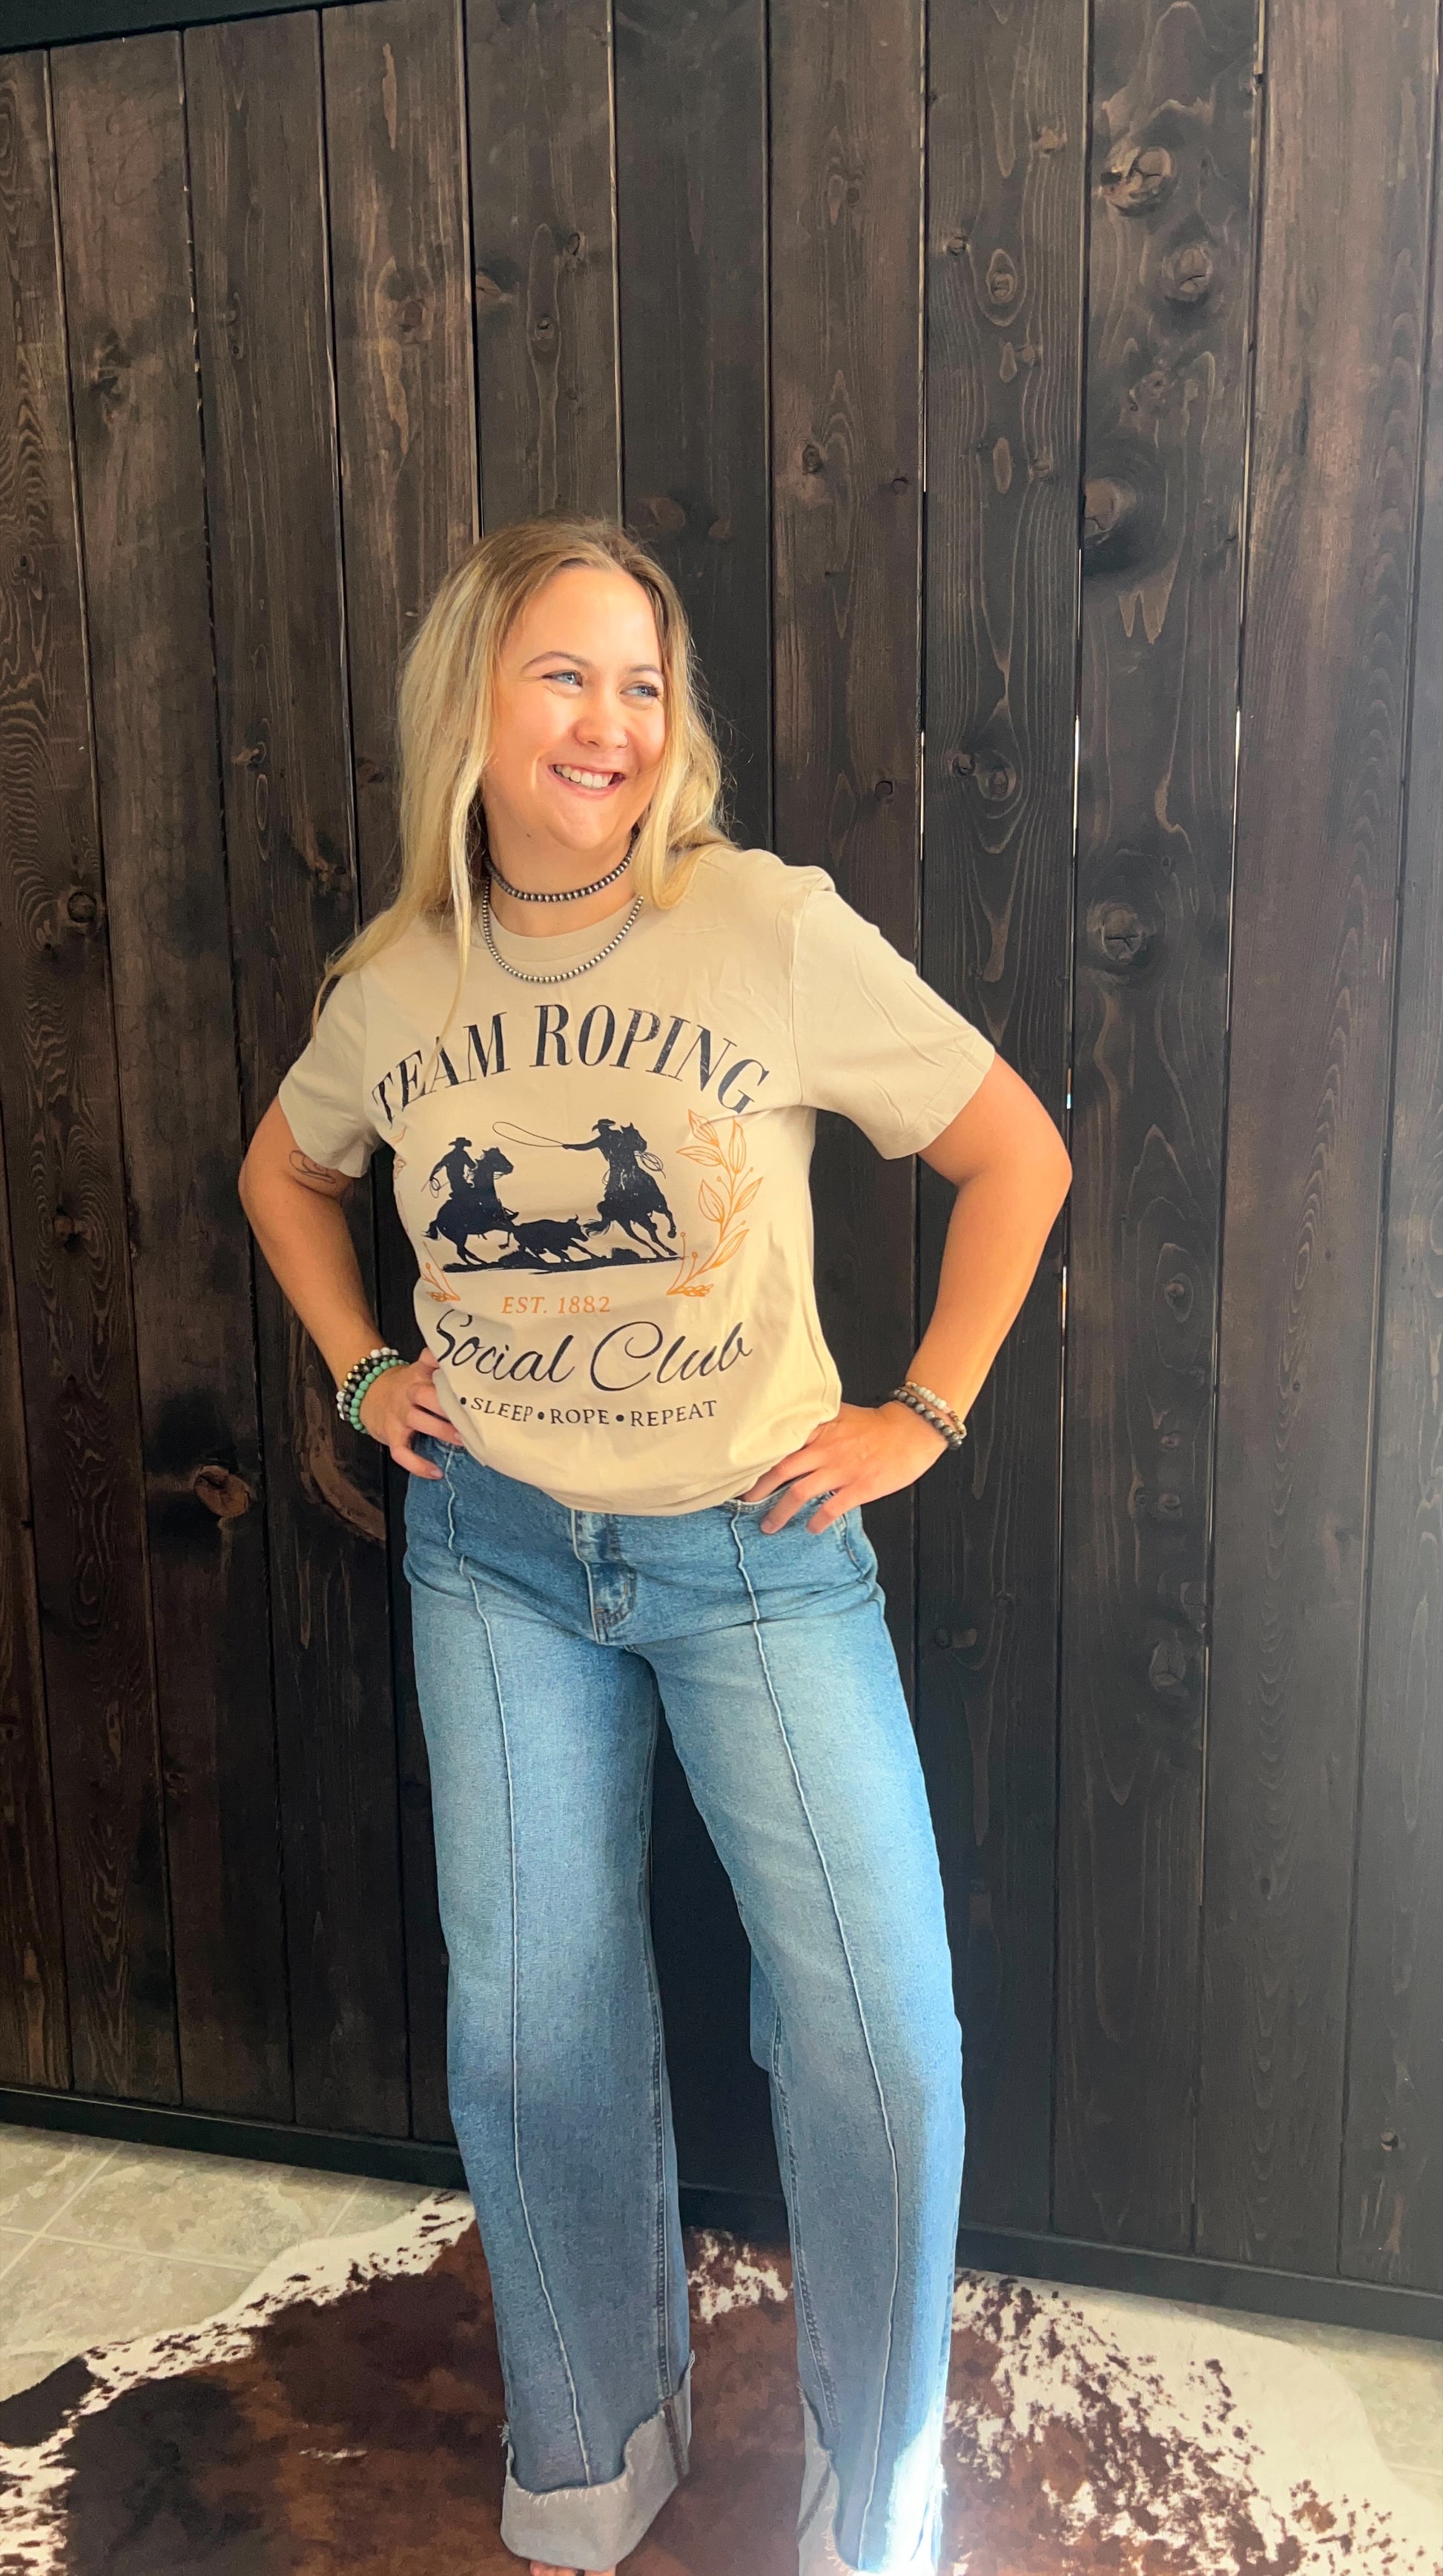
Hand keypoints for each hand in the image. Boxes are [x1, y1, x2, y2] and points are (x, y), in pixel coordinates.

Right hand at [356, 1348, 465, 1477]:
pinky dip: (418, 1464)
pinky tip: (436, 1472)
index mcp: (418, 1374)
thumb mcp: (419, 1371)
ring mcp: (398, 1414)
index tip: (458, 1367)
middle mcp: (408, 1392)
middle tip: (473, 1415)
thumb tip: (476, 1373)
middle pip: (425, 1394)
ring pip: (417, 1421)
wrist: (367, 1394)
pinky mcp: (391, 1434)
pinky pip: (402, 1452)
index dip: (439, 1361)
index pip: (427, 1360)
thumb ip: (441, 1371)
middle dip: (448, 1404)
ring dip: (441, 1430)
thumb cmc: (405, 1386)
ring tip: (463, 1440)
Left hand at [738, 1399, 946, 1533]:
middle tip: (741, 1503)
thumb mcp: (839, 1414)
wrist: (909, 1431)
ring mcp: (840, 1469)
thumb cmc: (874, 1424)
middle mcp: (824, 1449)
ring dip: (780, 1512)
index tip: (737, 1472)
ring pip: (799, 1493)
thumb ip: (814, 1423)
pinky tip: (810, 1528)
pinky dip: (817, 1521)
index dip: (755, 1460)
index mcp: (817, 1429)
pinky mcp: (858, 1487)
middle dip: (757, 1489)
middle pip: (780, 1470)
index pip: (778, 1444)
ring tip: (768, 1526)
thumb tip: (787, 1433)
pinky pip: (830, 1509)